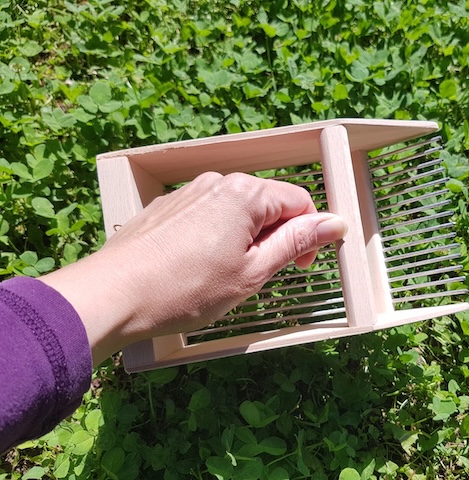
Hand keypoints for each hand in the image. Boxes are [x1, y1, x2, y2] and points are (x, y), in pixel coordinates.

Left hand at [40, 172, 347, 363]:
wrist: (113, 294)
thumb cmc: (187, 289)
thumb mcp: (253, 271)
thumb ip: (296, 242)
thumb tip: (335, 223)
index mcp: (245, 193)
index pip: (300, 202)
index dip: (309, 236)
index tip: (300, 268)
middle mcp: (218, 181)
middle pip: (268, 204)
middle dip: (274, 238)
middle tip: (257, 277)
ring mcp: (189, 190)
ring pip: (237, 211)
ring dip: (245, 240)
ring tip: (223, 276)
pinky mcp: (168, 205)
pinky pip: (208, 215)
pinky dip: (216, 237)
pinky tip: (197, 267)